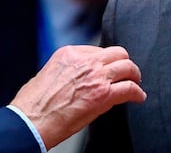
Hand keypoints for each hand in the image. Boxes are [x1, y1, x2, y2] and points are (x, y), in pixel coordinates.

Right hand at [10, 45, 145, 148]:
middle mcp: (85, 61)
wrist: (32, 119)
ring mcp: (96, 76)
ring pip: (127, 66)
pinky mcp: (103, 94)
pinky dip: (137, 93)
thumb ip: (67, 70)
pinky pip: (129, 88)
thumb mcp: (49, 73)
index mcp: (69, 53)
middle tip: (127, 73)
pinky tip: (138, 97)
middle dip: (123, 63)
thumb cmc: (34, 103)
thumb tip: (77, 77)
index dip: (106, 61)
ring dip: (134, 75)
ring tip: (136, 83)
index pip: (98, 50)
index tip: (108, 70)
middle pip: (117, 53)